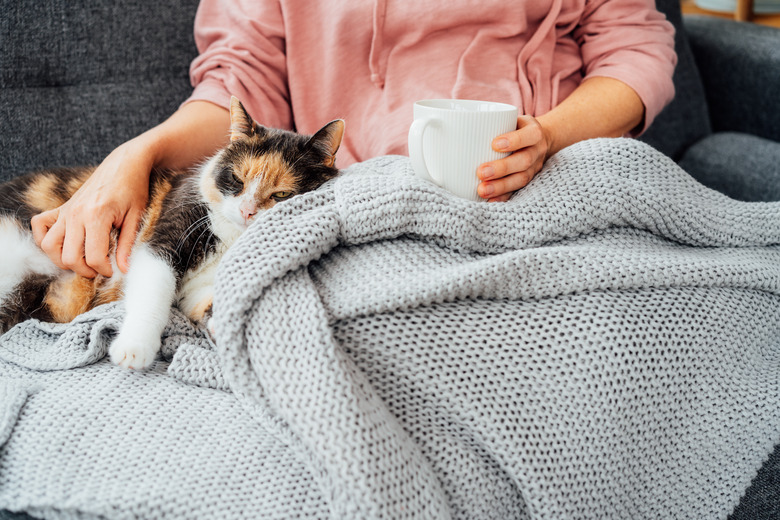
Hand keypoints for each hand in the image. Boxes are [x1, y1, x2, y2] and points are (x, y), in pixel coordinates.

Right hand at [31, 141, 152, 277]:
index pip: (93, 256)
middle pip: (69, 257)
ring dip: (63, 260)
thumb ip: (128, 245)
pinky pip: (39, 226)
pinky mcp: (61, 207)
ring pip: (48, 246)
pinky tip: (63, 244)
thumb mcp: (136, 217)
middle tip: (99, 269)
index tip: (112, 271)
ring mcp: (66, 210)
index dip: (104, 270)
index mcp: (97, 216)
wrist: (124, 164)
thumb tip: (123, 269)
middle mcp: (76, 213)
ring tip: (82, 261)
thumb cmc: (134, 189)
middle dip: (84, 270)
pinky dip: (45, 239)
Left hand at [476, 115, 551, 201]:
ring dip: (501, 186)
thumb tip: (446, 121)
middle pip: (524, 161)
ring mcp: (535, 167)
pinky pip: (517, 191)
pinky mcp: (529, 181)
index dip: (514, 141)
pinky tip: (489, 200)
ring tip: (482, 190)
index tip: (494, 144)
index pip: (529, 135)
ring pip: (521, 179)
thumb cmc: (515, 127)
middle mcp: (537, 150)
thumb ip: (490, 121)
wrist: (539, 139)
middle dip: (502, 168)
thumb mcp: (509, 118)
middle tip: (481, 172)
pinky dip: (503, 197)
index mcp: (534, 132)